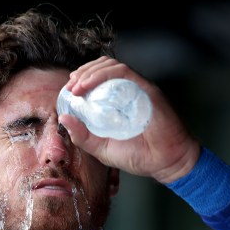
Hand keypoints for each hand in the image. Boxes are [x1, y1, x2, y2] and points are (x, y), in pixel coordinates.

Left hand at [59, 56, 200, 183]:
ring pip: (112, 66)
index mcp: (118, 100)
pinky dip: (104, 75)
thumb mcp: (102, 148)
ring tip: (77, 86)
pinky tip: (89, 86)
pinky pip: (124, 73)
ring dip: (90, 72)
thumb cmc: (138, 156)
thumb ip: (82, 135)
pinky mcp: (147, 90)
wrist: (166, 163)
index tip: (69, 89)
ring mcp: (139, 88)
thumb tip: (63, 117)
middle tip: (71, 87)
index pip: (98, 78)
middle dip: (83, 72)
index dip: (82, 78)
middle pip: (103, 66)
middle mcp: (129, 90)